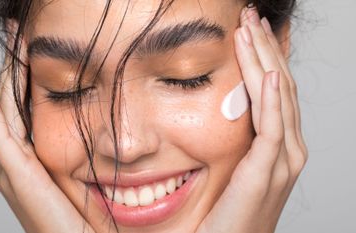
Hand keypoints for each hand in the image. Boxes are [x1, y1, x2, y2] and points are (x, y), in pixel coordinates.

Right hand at [0, 21, 93, 232]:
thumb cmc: (77, 215)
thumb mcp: (75, 176)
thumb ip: (72, 155)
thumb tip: (89, 133)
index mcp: (29, 158)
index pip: (24, 109)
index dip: (26, 78)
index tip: (33, 50)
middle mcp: (14, 159)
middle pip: (12, 104)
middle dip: (15, 68)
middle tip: (19, 36)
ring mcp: (10, 165)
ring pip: (5, 111)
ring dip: (8, 76)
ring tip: (12, 44)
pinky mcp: (14, 172)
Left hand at [196, 6, 307, 232]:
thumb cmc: (230, 209)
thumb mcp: (237, 164)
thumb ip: (241, 136)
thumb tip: (231, 105)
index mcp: (280, 144)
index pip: (275, 89)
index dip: (263, 56)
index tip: (249, 29)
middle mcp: (289, 148)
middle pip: (279, 86)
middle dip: (264, 48)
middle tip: (250, 16)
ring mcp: (282, 161)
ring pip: (276, 99)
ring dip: (262, 61)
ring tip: (250, 29)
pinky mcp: (267, 173)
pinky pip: (273, 130)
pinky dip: (271, 100)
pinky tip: (265, 74)